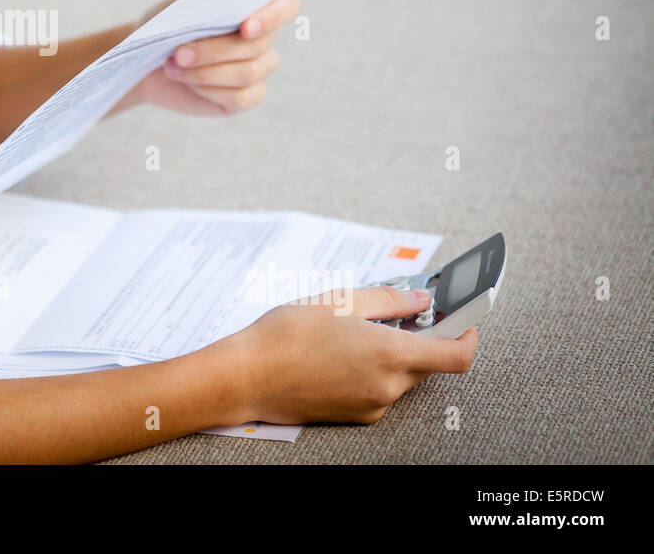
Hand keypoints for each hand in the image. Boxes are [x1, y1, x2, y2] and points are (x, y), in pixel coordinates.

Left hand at [120, 0, 300, 116]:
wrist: (146, 64)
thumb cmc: (164, 29)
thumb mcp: (175, 8)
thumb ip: (200, 2)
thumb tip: (221, 7)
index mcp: (253, 7)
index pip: (287, 5)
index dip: (273, 16)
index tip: (245, 27)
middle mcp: (262, 38)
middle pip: (259, 44)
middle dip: (215, 50)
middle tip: (179, 53)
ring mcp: (257, 69)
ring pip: (248, 72)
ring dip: (207, 71)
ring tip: (173, 67)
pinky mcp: (245, 97)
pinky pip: (241, 97)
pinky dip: (210, 90)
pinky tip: (190, 84)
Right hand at [203, 286, 478, 425]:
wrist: (246, 376)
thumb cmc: (285, 336)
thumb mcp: (338, 301)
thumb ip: (389, 300)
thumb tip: (422, 300)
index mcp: (390, 354)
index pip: (457, 355)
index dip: (468, 334)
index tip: (464, 318)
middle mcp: (388, 386)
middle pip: (428, 363)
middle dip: (420, 337)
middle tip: (396, 314)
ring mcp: (373, 404)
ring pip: (402, 376)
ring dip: (392, 354)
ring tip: (353, 333)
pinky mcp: (357, 415)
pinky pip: (380, 390)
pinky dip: (373, 371)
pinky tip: (341, 354)